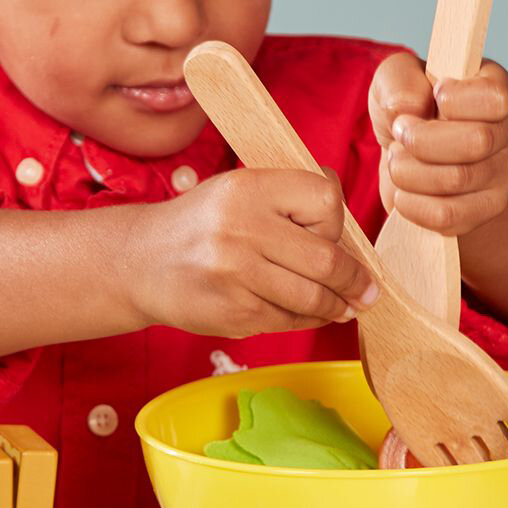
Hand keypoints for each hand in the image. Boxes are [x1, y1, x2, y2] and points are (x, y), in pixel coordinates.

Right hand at [134, 168, 375, 337]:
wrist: (139, 262)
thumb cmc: (202, 225)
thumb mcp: (239, 191)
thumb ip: (290, 201)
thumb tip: (351, 238)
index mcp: (249, 188)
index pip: (325, 202)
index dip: (336, 223)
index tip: (332, 236)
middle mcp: (242, 228)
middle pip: (327, 259)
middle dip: (355, 280)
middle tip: (367, 291)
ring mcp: (237, 274)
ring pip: (313, 297)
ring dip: (337, 306)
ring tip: (346, 308)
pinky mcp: (234, 312)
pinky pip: (289, 320)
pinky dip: (307, 320)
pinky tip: (309, 314)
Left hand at [370, 51, 507, 237]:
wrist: (413, 154)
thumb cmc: (410, 107)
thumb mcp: (395, 76)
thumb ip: (399, 79)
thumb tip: (406, 107)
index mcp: (497, 88)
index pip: (495, 99)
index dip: (452, 100)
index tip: (431, 98)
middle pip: (478, 141)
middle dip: (422, 139)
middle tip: (400, 134)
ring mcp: (503, 175)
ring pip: (459, 179)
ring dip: (410, 171)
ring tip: (397, 161)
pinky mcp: (485, 210)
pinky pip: (450, 217)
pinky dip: (414, 206)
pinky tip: (402, 193)